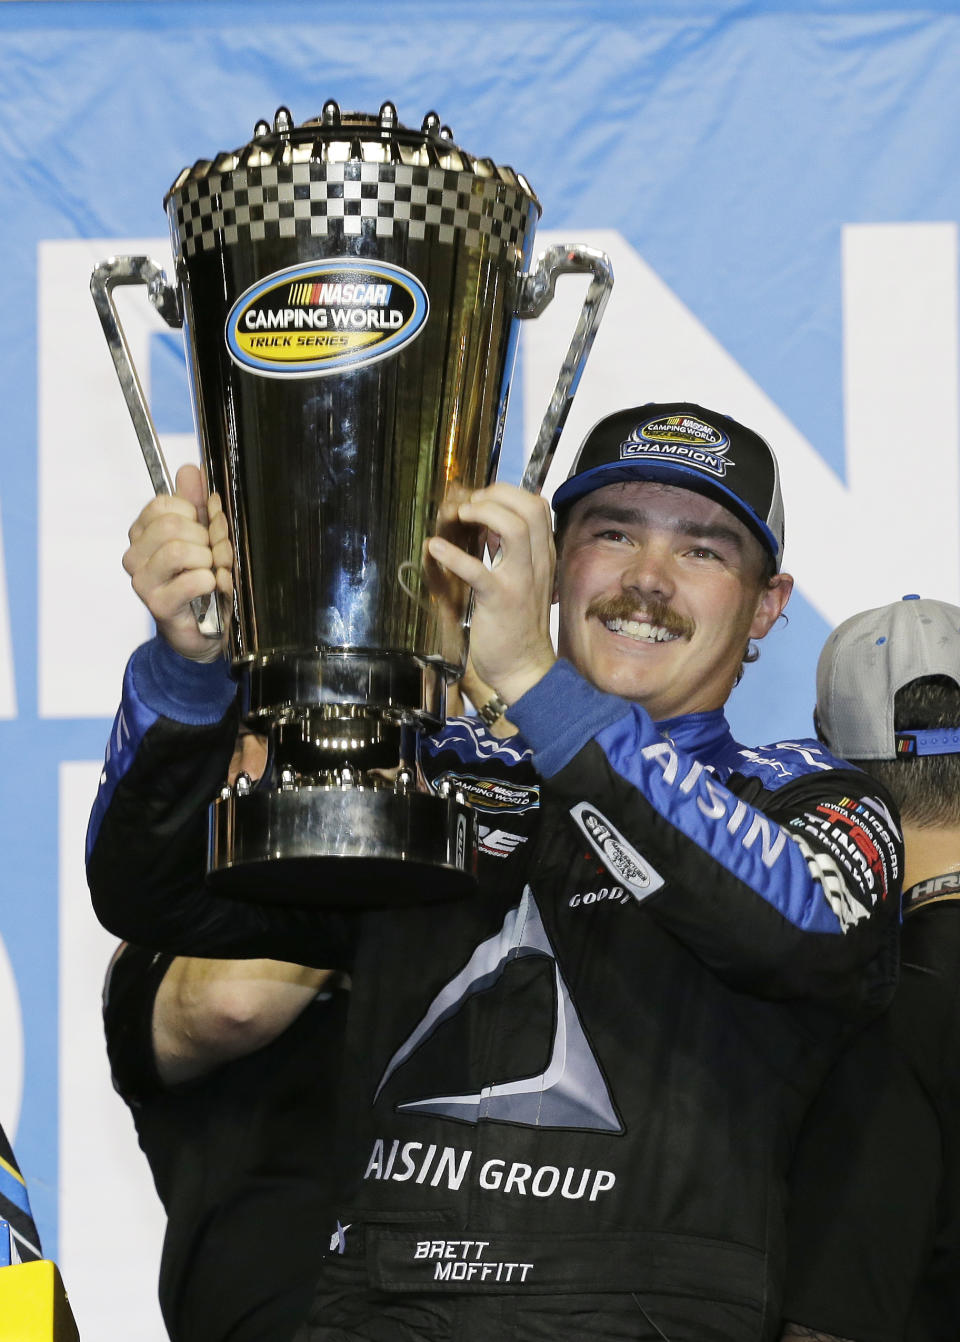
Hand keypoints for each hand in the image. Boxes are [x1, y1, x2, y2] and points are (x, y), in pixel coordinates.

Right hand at [122, 463, 232, 662]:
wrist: (205, 630)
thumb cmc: (201, 581)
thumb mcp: (202, 535)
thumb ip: (195, 502)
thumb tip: (190, 469)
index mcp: (142, 533)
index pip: (162, 505)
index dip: (193, 513)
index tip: (204, 530)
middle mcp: (135, 556)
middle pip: (172, 527)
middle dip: (206, 538)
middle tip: (216, 555)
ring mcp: (143, 581)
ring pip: (180, 551)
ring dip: (209, 560)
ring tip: (214, 572)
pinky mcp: (158, 605)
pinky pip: (193, 580)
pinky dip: (211, 582)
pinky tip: (212, 588)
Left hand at [426, 483, 555, 704]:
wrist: (524, 668)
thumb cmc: (519, 625)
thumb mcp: (525, 581)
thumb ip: (513, 552)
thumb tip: (488, 524)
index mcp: (543, 556)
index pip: (537, 505)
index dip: (506, 493)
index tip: (481, 501)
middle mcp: (537, 563)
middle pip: (529, 507)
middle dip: (495, 496)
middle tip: (468, 507)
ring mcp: (521, 581)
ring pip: (514, 528)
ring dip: (483, 513)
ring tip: (459, 517)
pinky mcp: (499, 600)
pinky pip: (478, 571)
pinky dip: (453, 555)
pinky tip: (434, 548)